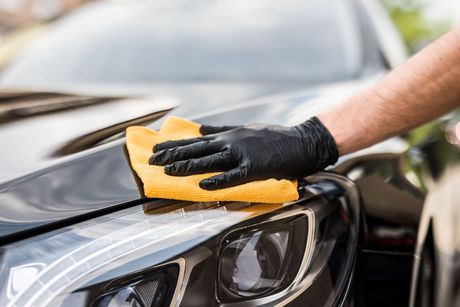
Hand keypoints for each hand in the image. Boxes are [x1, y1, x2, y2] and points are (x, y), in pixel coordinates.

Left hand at [149, 117, 338, 189]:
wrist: (300, 141)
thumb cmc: (272, 136)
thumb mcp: (244, 128)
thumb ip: (220, 129)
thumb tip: (199, 128)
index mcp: (227, 135)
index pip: (194, 140)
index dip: (173, 146)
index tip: (155, 150)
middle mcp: (230, 142)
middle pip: (196, 150)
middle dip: (172, 156)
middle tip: (152, 162)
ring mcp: (242, 154)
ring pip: (209, 161)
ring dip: (187, 166)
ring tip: (168, 172)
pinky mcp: (254, 168)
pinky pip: (233, 176)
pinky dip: (217, 180)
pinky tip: (203, 185)